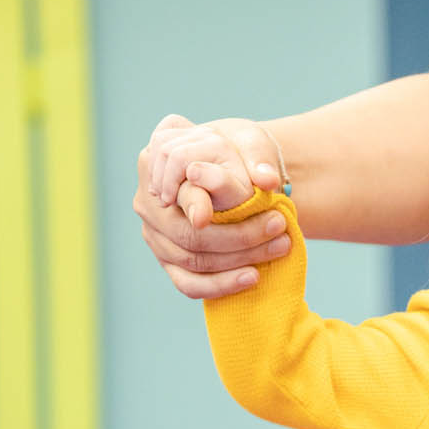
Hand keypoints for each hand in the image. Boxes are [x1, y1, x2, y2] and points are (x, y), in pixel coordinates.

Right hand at [134, 115, 291, 298]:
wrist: (237, 171)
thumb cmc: (240, 151)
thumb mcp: (249, 143)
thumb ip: (256, 156)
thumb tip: (268, 179)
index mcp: (160, 160)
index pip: (177, 190)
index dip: (198, 205)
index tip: (217, 217)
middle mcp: (149, 199)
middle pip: (188, 233)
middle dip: (238, 235)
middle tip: (279, 226)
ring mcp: (154, 233)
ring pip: (192, 260)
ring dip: (238, 260)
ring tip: (278, 248)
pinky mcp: (167, 261)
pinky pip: (189, 284)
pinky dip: (221, 285)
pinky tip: (253, 277)